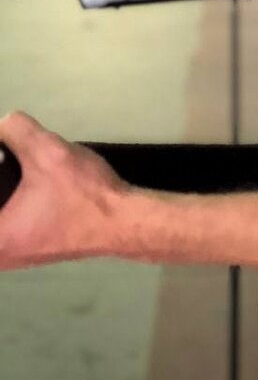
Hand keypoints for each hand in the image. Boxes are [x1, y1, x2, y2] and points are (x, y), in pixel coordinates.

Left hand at [0, 111, 128, 269]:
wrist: (124, 220)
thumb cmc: (84, 195)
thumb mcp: (49, 152)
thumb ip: (17, 130)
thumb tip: (5, 123)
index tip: (3, 163)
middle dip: (2, 182)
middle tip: (8, 160)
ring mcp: (13, 256)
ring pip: (2, 217)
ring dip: (6, 194)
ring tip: (17, 167)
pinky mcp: (30, 249)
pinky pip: (9, 225)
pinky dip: (12, 205)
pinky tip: (27, 185)